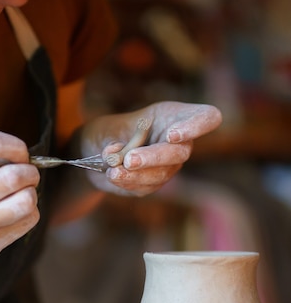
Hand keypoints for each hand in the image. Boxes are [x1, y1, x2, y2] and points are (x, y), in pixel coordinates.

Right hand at [0, 131, 39, 283]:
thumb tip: (20, 156)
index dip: (15, 146)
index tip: (19, 155)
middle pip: (14, 176)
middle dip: (30, 172)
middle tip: (28, 176)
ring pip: (26, 201)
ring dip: (31, 194)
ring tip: (21, 195)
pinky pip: (28, 221)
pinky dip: (29, 213)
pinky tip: (16, 213)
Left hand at [81, 102, 221, 196]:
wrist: (97, 154)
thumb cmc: (108, 132)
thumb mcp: (107, 128)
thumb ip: (112, 141)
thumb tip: (116, 157)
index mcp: (174, 116)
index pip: (206, 118)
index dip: (197, 127)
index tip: (173, 135)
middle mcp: (179, 142)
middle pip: (180, 152)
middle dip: (154, 157)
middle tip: (129, 160)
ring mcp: (169, 165)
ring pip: (162, 173)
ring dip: (137, 173)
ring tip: (112, 170)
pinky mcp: (155, 183)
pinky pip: (146, 186)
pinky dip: (127, 180)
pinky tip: (112, 175)